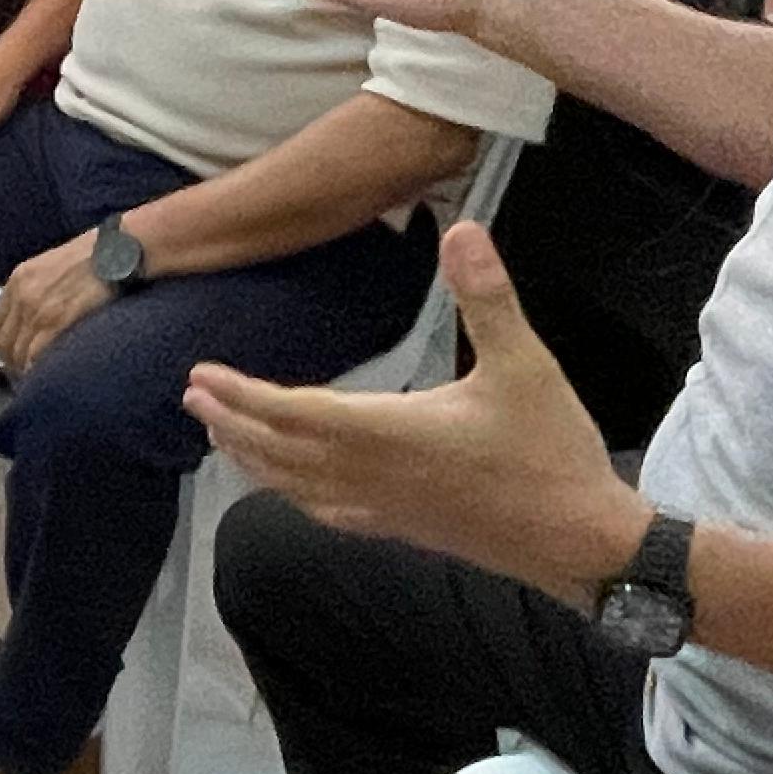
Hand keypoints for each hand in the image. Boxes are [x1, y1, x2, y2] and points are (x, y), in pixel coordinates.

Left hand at [0, 229, 115, 381]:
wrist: (118, 251)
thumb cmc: (96, 255)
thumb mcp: (55, 265)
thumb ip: (41, 287)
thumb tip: (41, 311)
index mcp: (20, 278)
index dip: (3, 342)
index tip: (11, 353)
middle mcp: (22, 295)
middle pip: (4, 341)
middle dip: (11, 361)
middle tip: (23, 374)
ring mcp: (37, 310)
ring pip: (18, 353)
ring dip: (24, 370)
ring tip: (36, 380)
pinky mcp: (56, 322)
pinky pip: (36, 356)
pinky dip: (37, 370)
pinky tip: (46, 376)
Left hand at [183, 222, 648, 604]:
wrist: (579, 543)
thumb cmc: (551, 453)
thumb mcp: (526, 364)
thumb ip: (488, 297)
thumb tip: (464, 230)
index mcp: (389, 433)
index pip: (293, 412)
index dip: (242, 394)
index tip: (202, 376)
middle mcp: (372, 475)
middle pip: (278, 451)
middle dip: (230, 422)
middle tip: (192, 396)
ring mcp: (382, 508)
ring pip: (294, 486)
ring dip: (251, 458)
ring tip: (220, 434)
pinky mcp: (399, 529)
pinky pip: (325, 511)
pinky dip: (290, 493)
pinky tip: (288, 487)